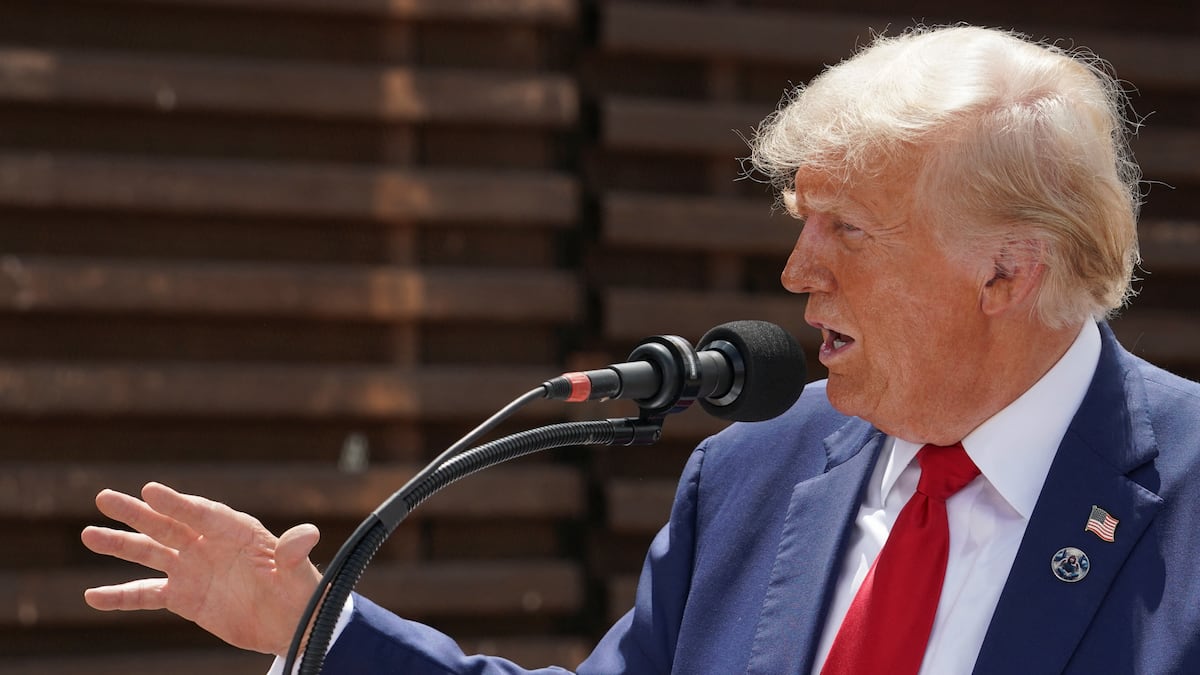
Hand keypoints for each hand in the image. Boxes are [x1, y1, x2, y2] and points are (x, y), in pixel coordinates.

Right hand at [81, 482, 321, 655]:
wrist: (289, 622)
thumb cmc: (299, 589)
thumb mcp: (299, 572)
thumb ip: (295, 552)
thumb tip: (308, 533)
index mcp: (237, 530)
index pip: (203, 513)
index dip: (178, 503)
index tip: (151, 491)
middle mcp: (209, 544)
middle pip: (168, 525)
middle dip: (137, 513)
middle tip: (105, 497)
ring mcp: (192, 569)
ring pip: (150, 553)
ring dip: (121, 545)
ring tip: (89, 534)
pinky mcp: (183, 597)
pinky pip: (146, 595)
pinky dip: (121, 596)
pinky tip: (93, 596)